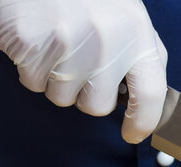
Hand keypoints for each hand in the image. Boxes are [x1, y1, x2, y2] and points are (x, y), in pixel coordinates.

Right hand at [0, 0, 166, 142]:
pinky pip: (32, 83)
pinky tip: (41, 41)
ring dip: (58, 82)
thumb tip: (148, 99)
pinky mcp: (30, 44)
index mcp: (137, 37)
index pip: (150, 95)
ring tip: (60, 46)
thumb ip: (143, 56)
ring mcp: (66, 44)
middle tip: (82, 65)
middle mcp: (106, 44)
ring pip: (61, 99)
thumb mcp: (132, 18)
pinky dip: (33, 69)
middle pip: (97, 106)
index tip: (133, 133)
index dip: (143, 122)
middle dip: (87, 95)